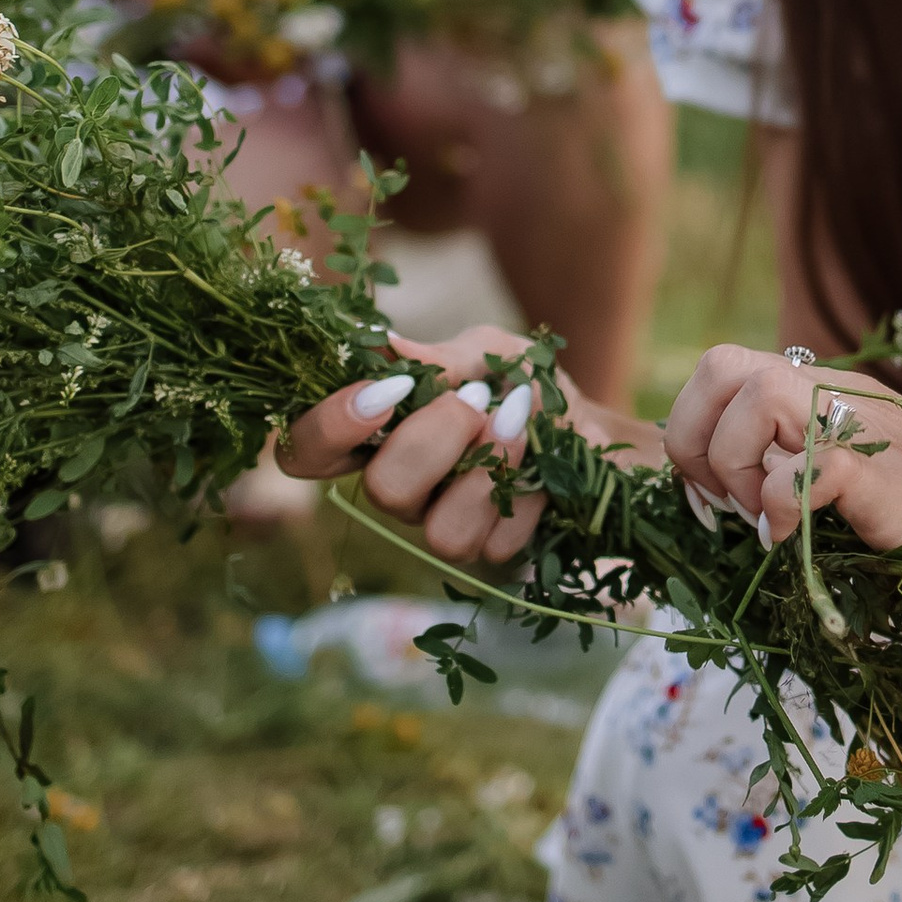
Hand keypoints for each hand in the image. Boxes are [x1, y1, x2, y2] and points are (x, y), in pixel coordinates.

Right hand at [278, 329, 621, 569]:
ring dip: (486, 471)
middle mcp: (400, 487)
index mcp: (377, 436)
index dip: (327, 429)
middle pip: (379, 491)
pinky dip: (527, 496)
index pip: (308, 453)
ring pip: (439, 533)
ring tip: (518, 424)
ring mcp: (443, 526)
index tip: (386, 391)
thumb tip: (381, 346)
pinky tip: (544, 468)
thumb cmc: (521, 384)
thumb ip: (437, 359)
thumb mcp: (485, 354)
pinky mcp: (492, 555)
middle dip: (431, 441)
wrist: (594, 426)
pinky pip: (498, 545)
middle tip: (476, 400)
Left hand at [662, 346, 901, 625]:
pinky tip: (793, 543)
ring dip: (734, 468)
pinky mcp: (901, 489)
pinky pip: (814, 468)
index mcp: (839, 399)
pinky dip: (783, 506)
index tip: (715, 501)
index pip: (721, 371)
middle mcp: (850, 401)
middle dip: (694, 443)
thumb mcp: (877, 492)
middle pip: (720, 366)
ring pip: (756, 399)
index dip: (692, 433)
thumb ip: (819, 478)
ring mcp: (876, 438)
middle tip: (727, 508)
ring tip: (764, 522)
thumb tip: (744, 505)